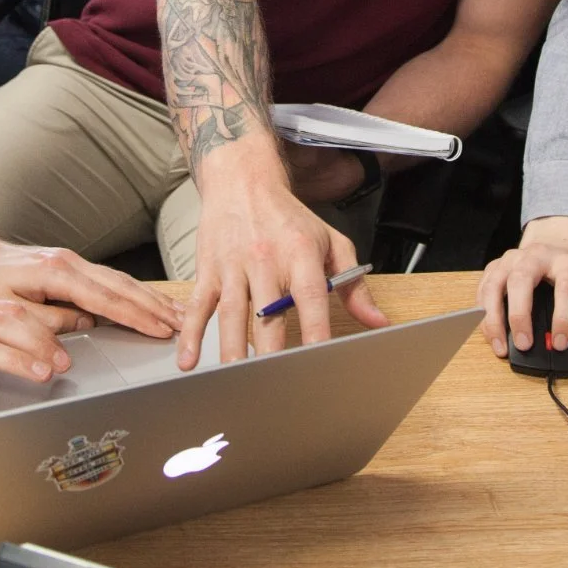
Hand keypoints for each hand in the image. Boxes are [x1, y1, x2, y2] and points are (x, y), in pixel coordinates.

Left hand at [0, 235, 182, 339]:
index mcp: (58, 273)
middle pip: (124, 287)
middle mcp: (71, 263)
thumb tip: (83, 329)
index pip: (107, 299)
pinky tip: (149, 302)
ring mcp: (75, 262)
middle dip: (156, 307)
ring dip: (151, 299)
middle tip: (185, 324)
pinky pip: (112, 281)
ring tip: (178, 315)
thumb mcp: (8, 310)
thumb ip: (47, 323)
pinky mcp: (74, 267)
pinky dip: (136, 293)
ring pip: (122, 282)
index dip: (138, 317)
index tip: (161, 330)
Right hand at [178, 143, 387, 368]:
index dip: (315, 330)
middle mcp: (266, 260)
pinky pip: (199, 306)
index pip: (310, 297)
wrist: (242, 180)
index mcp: (301, 254)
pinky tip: (189, 361)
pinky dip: (191, 334)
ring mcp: (234, 266)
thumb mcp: (331, 241)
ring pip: (232, 314)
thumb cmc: (289, 218)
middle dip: (271, 352)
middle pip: (268, 314)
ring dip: (232, 350)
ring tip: (235, 380)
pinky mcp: (209, 270)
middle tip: (275, 387)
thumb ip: (354, 284)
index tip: (318, 362)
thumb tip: (378, 321)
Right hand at [479, 215, 567, 357]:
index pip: (567, 287)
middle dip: (520, 315)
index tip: (560, 343)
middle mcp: (536, 257)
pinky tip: (491, 334)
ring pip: (495, 284)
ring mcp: (511, 260)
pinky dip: (483, 315)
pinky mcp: (494, 268)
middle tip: (525, 345)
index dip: (564, 317)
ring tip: (501, 347)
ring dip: (494, 318)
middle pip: (522, 279)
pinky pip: (483, 291)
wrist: (556, 248)